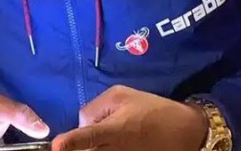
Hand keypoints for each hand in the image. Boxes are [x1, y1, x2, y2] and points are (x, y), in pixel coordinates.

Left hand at [52, 86, 207, 150]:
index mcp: (113, 130)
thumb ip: (95, 107)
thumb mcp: (121, 95)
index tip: (56, 147)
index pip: (86, 138)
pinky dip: (103, 148)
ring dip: (92, 146)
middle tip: (83, 135)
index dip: (70, 143)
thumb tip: (81, 124)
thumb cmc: (150, 109)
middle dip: (78, 145)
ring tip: (111, 133)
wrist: (184, 132)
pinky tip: (116, 140)